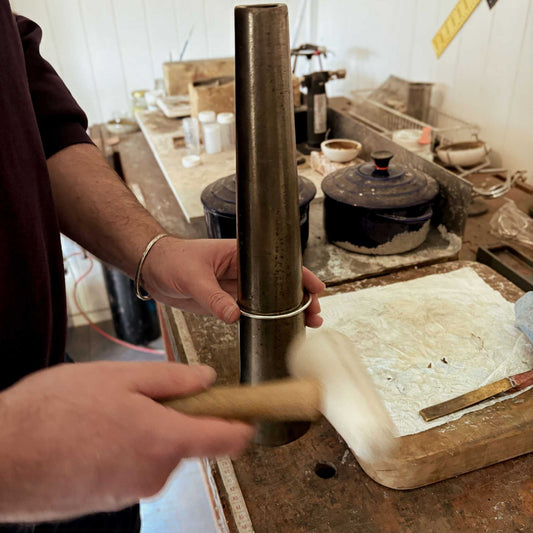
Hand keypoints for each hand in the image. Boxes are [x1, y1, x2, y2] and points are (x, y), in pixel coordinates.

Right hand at [0, 362, 252, 522]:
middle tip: (138, 394)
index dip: (243, 421)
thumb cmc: (57, 412)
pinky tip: (91, 433)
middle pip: (187, 440)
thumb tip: (207, 379)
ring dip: (143, 430)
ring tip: (103, 413)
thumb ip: (173, 379)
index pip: (229, 439)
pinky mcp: (110, 500)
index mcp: (166, 440)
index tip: (248, 409)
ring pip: (156, 451)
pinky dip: (123, 448)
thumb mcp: (121, 377)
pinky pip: (132, 467)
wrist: (0, 456)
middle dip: (173, 415)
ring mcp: (132, 491)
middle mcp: (156, 474)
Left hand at [142, 237, 324, 326]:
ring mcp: (235, 288)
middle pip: (278, 285)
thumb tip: (234, 315)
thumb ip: (213, 297)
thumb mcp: (193, 277)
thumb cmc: (172, 260)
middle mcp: (242, 271)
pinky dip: (264, 321)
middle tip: (314, 314)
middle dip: (299, 299)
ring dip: (285, 312)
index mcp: (240, 255)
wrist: (152, 270)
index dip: (299, 275)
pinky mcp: (226, 302)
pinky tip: (276, 329)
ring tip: (305, 325)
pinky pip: (250, 313)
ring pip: (268, 301)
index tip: (316, 288)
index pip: (277, 263)